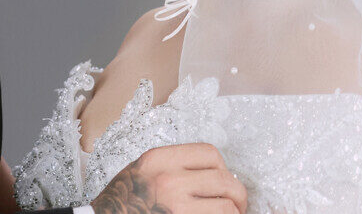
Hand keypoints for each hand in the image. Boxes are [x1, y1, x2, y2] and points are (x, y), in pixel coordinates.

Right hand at [90, 142, 246, 213]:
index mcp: (159, 159)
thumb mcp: (142, 170)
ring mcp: (176, 206)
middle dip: (238, 195)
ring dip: (234, 213)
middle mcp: (169, 180)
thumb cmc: (122, 201)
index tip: (226, 181)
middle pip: (224, 180)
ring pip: (226, 207)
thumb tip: (211, 173)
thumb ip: (173, 165)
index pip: (209, 153)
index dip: (224, 168)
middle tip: (239, 205)